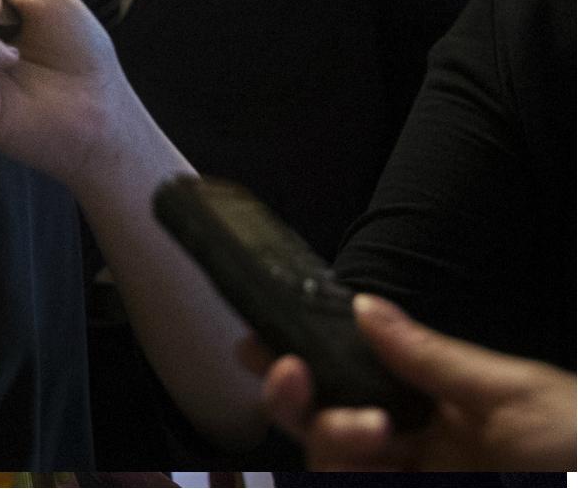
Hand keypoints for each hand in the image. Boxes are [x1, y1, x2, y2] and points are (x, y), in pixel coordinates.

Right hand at [255, 294, 575, 471]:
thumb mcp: (516, 391)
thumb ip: (431, 356)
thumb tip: (362, 306)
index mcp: (438, 414)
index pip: (354, 383)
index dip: (303, 364)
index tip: (261, 341)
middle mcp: (416, 455)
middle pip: (322, 427)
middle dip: (293, 396)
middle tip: (292, 375)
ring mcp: (412, 482)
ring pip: (327, 465)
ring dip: (329, 436)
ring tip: (373, 429)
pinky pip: (349, 485)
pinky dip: (344, 468)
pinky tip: (372, 458)